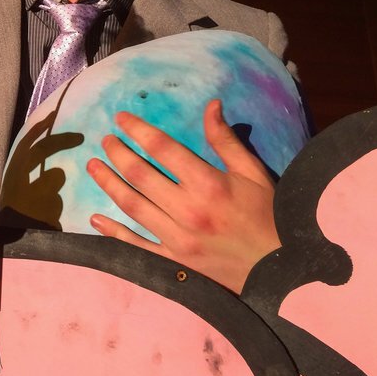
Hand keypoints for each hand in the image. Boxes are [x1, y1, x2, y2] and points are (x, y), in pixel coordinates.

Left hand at [86, 99, 279, 292]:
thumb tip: (210, 105)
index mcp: (208, 184)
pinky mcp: (174, 262)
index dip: (138, 130)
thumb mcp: (253, 173)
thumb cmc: (269, 215)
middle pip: (140, 175)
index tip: (121, 117)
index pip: (162, 148)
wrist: (283, 270)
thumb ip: (225, 140)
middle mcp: (188, 210)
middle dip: (117, 153)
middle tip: (105, 140)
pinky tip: (95, 219)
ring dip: (108, 184)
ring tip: (93, 166)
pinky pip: (137, 246)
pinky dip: (114, 233)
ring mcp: (178, 239)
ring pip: (132, 206)